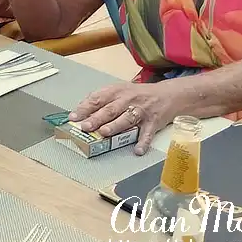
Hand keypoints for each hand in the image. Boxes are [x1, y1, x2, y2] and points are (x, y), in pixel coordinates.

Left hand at [68, 82, 183, 153]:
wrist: (167, 95)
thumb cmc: (137, 95)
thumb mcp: (119, 91)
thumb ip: (101, 99)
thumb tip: (81, 108)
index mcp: (117, 91)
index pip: (97, 99)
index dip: (84, 108)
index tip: (73, 117)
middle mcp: (128, 100)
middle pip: (110, 110)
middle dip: (97, 118)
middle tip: (85, 126)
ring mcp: (141, 111)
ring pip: (126, 119)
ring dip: (115, 127)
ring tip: (104, 133)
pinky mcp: (153, 122)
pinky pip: (148, 133)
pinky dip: (143, 142)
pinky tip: (138, 150)